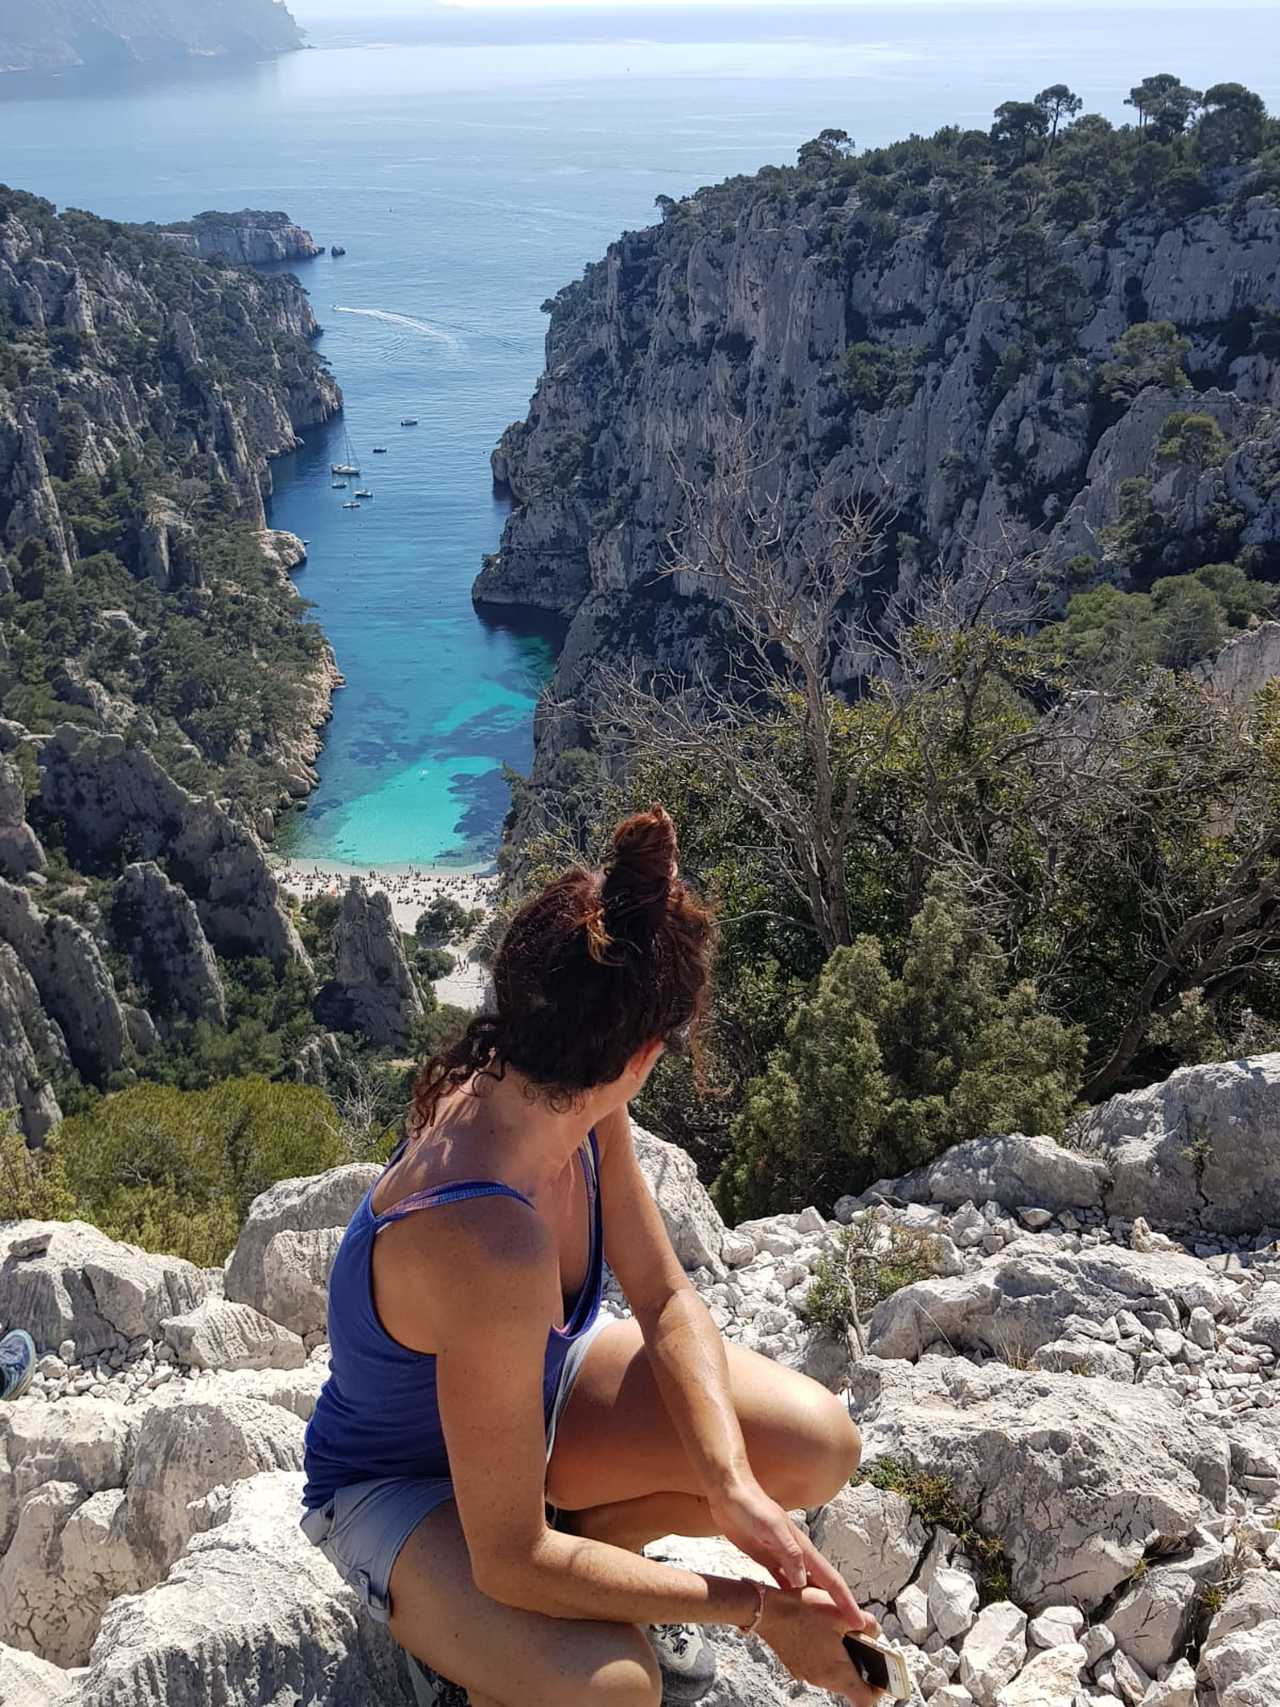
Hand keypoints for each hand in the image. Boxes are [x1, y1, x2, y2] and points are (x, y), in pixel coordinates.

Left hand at [707, 1475, 872, 1629]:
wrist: (730, 1491)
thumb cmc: (751, 1505)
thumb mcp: (771, 1527)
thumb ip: (789, 1552)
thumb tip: (803, 1582)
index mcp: (802, 1548)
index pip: (830, 1578)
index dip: (845, 1600)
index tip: (859, 1621)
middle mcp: (796, 1554)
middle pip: (822, 1584)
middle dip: (837, 1605)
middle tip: (850, 1629)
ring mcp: (782, 1556)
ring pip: (805, 1585)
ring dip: (815, 1602)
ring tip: (824, 1623)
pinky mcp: (766, 1558)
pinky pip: (783, 1582)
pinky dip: (791, 1596)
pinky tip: (791, 1608)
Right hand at [758, 1587, 884, 1706]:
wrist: (766, 1610)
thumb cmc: (802, 1611)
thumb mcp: (842, 1611)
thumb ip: (867, 1624)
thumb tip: (875, 1632)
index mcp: (837, 1672)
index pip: (865, 1701)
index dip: (878, 1691)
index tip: (881, 1676)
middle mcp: (822, 1680)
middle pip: (849, 1685)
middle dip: (858, 1665)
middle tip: (859, 1643)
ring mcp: (807, 1675)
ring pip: (833, 1674)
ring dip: (840, 1658)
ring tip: (837, 1632)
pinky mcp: (797, 1666)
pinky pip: (818, 1666)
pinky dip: (824, 1654)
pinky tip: (819, 1632)